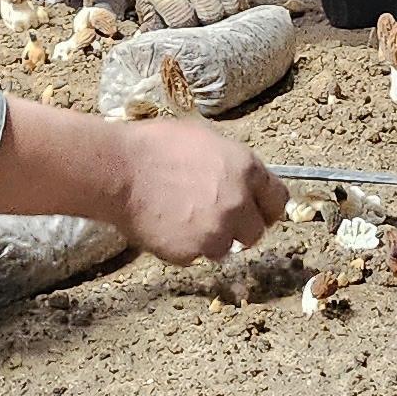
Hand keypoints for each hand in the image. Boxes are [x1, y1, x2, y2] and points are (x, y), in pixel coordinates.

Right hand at [111, 116, 288, 259]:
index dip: (265, 207)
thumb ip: (231, 163)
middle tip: (214, 219)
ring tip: (183, 220)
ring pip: (225, 247)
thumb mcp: (204, 139)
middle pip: (255, 231)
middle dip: (238, 227)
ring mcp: (216, 231)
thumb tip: (240, 178)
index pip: (278, 200)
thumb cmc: (154, 146)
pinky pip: (195, 256)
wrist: (118, 171)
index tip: (256, 211)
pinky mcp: (191, 252)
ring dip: (210, 240)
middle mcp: (238, 203)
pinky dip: (184, 247)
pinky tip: (167, 227)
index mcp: (246, 169)